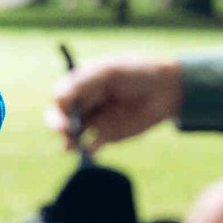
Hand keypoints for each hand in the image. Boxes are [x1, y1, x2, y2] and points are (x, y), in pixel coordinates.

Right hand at [48, 55, 183, 150]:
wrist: (165, 90)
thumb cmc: (137, 72)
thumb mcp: (110, 71)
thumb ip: (85, 82)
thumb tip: (58, 99)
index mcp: (80, 83)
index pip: (60, 95)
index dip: (60, 103)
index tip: (66, 107)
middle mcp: (83, 102)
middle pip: (61, 116)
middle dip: (58, 124)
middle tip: (65, 130)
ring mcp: (93, 119)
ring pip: (72, 133)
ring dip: (69, 140)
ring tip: (72, 146)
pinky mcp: (106, 135)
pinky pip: (90, 146)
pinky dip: (86, 151)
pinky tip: (91, 152)